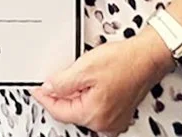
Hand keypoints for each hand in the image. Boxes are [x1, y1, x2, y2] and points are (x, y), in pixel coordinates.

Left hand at [31, 31, 172, 135]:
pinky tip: (88, 82)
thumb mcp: (83, 68)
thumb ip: (61, 82)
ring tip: (75, 77)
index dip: (44, 97)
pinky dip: (87, 96)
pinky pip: (95, 107)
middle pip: (70, 112)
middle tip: (53, 79)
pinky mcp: (119, 112)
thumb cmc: (123, 62)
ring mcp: (115, 120)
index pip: (58, 111)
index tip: (36, 89)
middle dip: (59, 96)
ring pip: (82, 109)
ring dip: (74, 96)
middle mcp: (106, 124)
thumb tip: (48, 88)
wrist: (146, 57)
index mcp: (94, 115)